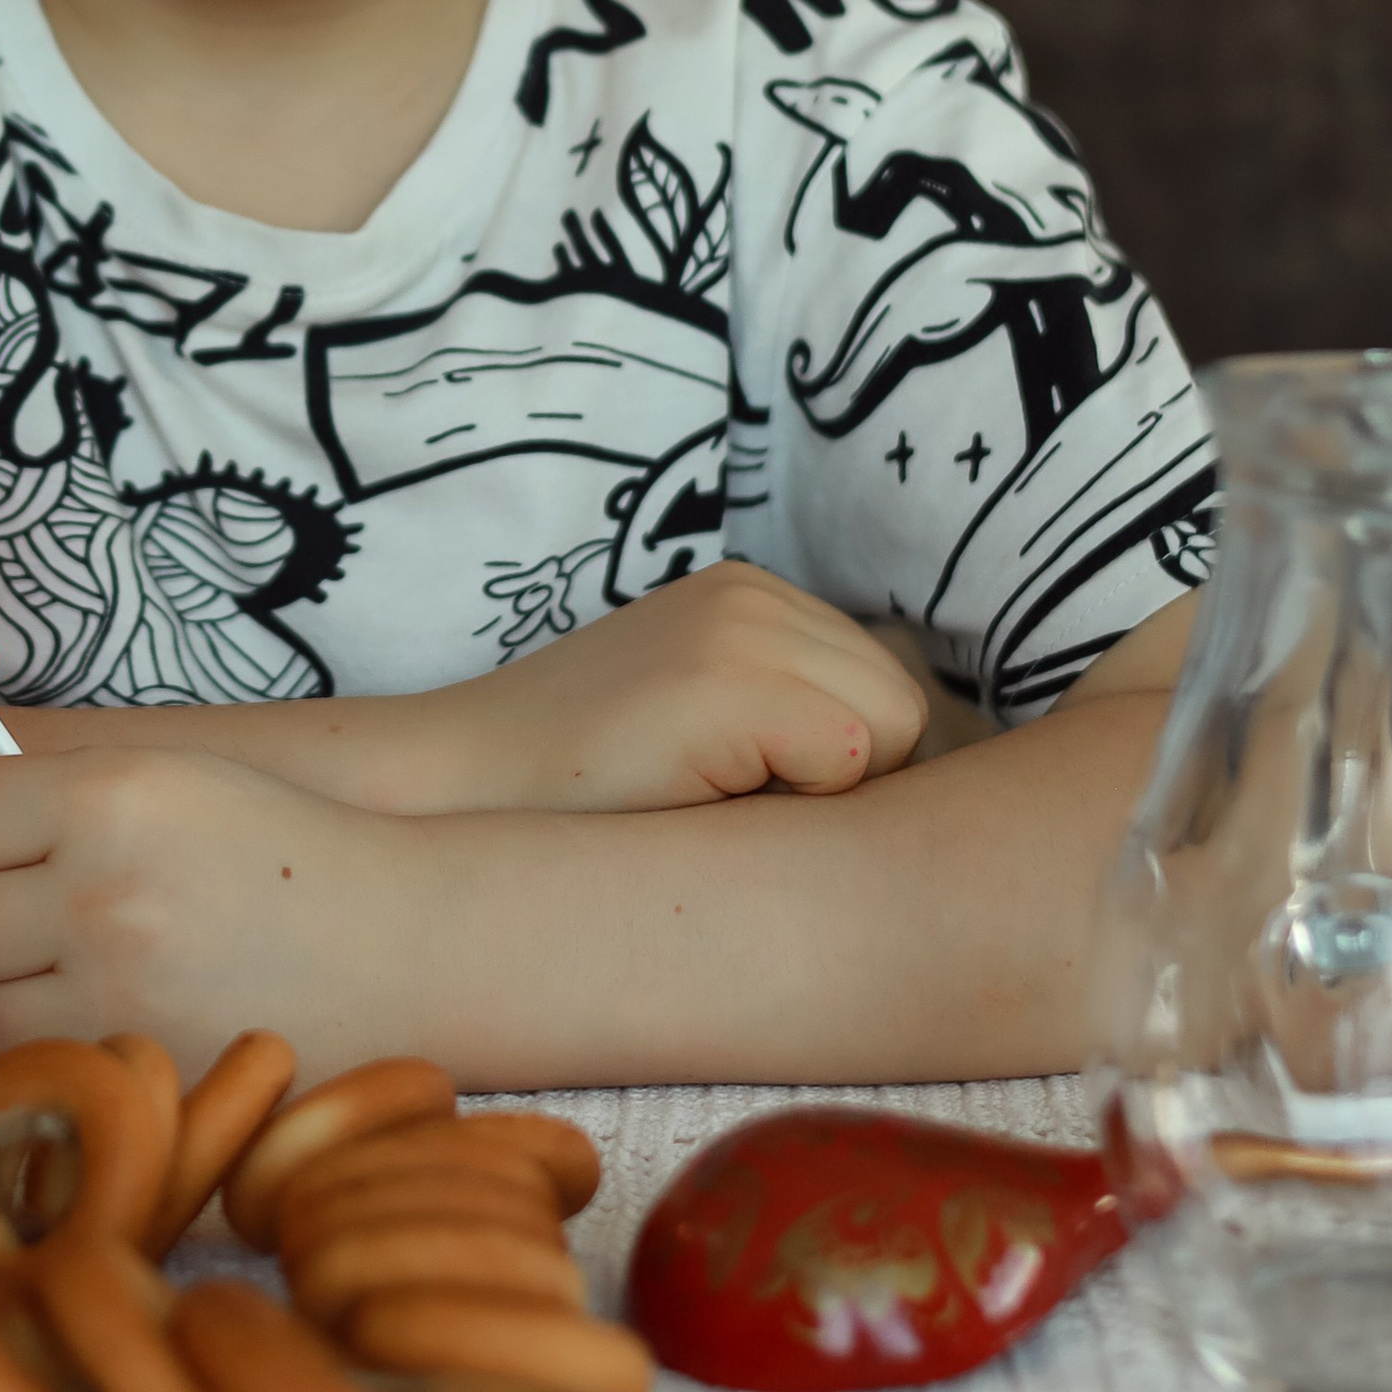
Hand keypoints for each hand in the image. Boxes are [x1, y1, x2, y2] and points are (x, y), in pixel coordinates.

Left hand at [0, 745, 426, 1071]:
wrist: (405, 942)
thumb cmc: (277, 851)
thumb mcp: (170, 783)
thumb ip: (39, 809)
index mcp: (112, 795)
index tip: (12, 854)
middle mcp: (105, 892)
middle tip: (63, 920)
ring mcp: (120, 995)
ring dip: (23, 994)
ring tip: (112, 968)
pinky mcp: (142, 1074)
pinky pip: (38, 1069)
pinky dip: (65, 1050)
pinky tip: (133, 1016)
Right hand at [465, 562, 928, 815]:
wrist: (451, 793)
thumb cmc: (580, 797)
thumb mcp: (704, 725)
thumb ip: (796, 718)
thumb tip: (941, 792)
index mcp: (750, 593)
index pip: (888, 695)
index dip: (838, 771)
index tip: (739, 788)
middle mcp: (753, 590)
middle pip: (905, 713)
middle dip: (844, 780)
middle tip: (724, 798)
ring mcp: (740, 623)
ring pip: (892, 735)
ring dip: (820, 791)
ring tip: (709, 794)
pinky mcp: (727, 674)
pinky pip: (850, 757)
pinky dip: (795, 801)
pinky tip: (700, 798)